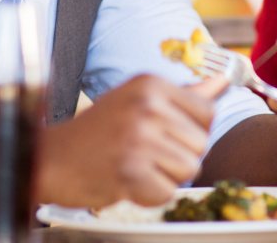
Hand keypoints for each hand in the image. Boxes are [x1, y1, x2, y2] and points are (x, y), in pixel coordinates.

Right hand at [37, 74, 225, 207]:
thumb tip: (224, 81)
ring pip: (189, 169)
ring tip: (139, 166)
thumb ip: (186, 94)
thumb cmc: (101, 129)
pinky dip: (151, 194)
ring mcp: (138, 138)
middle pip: (201, 143)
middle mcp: (148, 105)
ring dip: (167, 176)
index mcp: (152, 83)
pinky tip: (129, 181)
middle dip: (180, 156)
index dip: (194, 131)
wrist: (53, 158)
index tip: (169, 135)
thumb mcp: (141, 98)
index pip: (208, 112)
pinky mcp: (129, 171)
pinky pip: (167, 192)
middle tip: (148, 153)